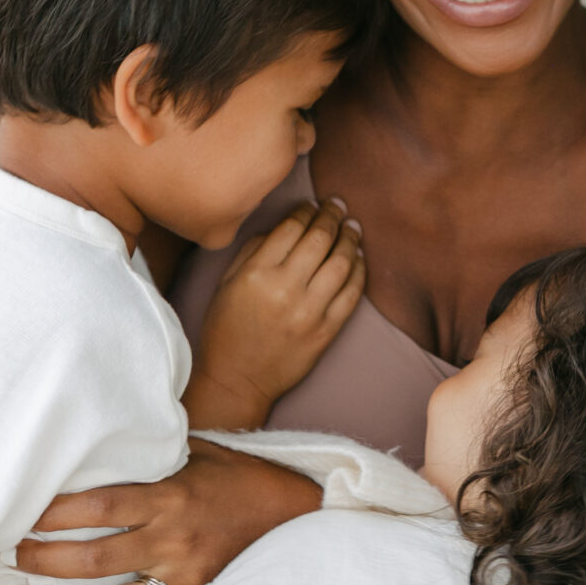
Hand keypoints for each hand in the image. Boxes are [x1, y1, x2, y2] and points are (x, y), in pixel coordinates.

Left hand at [17, 441, 315, 584]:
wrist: (294, 514)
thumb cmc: (237, 477)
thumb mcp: (195, 450)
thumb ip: (148, 453)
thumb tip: (94, 441)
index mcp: (170, 497)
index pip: (99, 506)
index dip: (53, 513)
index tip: (20, 514)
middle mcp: (174, 541)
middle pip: (95, 559)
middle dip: (43, 560)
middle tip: (9, 557)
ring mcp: (184, 580)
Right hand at [185, 199, 365, 432]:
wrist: (237, 380)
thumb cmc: (226, 330)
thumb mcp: (226, 284)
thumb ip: (253, 250)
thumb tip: (284, 226)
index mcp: (257, 273)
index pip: (291, 228)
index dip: (305, 210)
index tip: (311, 204)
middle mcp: (286, 289)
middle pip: (320, 239)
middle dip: (331, 216)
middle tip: (337, 206)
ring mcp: (310, 311)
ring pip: (341, 262)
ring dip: (350, 239)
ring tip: (352, 227)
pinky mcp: (327, 331)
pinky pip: (352, 293)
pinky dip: (359, 270)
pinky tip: (359, 257)